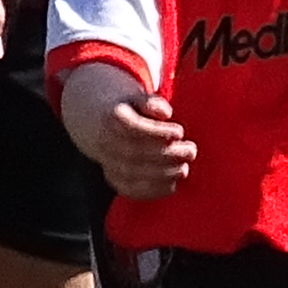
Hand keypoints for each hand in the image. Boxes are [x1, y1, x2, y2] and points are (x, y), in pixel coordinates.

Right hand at [57, 66, 196, 197]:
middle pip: (135, 154)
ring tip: (183, 168)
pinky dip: (153, 190)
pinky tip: (173, 184)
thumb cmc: (128, 108)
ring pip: (133, 174)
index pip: (133, 129)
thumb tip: (165, 112)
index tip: (179, 132)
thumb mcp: (137, 96)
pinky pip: (131, 190)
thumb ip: (152, 102)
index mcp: (112, 119)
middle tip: (190, 151)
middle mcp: (106, 143)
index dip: (157, 133)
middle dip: (166, 155)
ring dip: (163, 174)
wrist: (97, 121)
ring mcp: (107, 163)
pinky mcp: (114, 180)